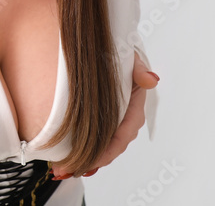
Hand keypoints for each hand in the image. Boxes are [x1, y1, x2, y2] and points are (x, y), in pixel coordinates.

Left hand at [50, 50, 158, 179]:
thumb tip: (150, 79)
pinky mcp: (100, 117)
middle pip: (113, 144)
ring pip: (102, 144)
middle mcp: (124, 115)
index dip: (111, 148)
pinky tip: (66, 160)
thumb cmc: (118, 50)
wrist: (103, 45)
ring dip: (87, 159)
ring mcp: (112, 117)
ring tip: (64, 169)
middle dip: (96, 160)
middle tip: (75, 168)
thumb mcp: (129, 55)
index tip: (98, 158)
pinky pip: (93, 137)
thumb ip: (139, 68)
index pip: (125, 131)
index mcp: (134, 103)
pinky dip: (82, 150)